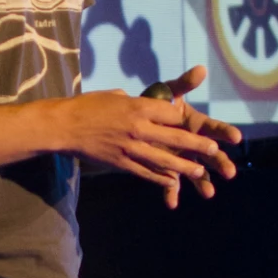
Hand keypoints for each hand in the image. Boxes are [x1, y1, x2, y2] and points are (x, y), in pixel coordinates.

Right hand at [63, 67, 240, 207]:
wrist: (64, 125)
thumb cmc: (87, 106)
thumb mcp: (113, 95)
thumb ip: (131, 100)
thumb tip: (140, 102)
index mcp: (137, 106)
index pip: (170, 113)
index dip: (181, 118)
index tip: (188, 122)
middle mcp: (137, 127)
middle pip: (174, 136)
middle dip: (196, 144)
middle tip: (213, 150)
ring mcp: (130, 147)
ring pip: (163, 159)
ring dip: (184, 166)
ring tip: (200, 171)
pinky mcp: (120, 162)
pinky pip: (145, 172)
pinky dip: (160, 178)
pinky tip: (172, 183)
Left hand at [156, 66, 240, 206]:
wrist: (135, 120)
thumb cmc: (157, 103)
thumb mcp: (169, 92)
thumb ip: (184, 83)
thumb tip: (201, 69)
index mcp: (197, 125)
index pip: (215, 128)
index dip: (226, 132)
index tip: (236, 137)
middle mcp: (193, 143)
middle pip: (210, 154)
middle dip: (220, 162)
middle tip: (230, 172)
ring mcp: (182, 158)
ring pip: (196, 172)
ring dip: (203, 183)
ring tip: (209, 193)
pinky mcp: (168, 169)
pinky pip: (171, 183)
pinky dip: (171, 192)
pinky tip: (171, 203)